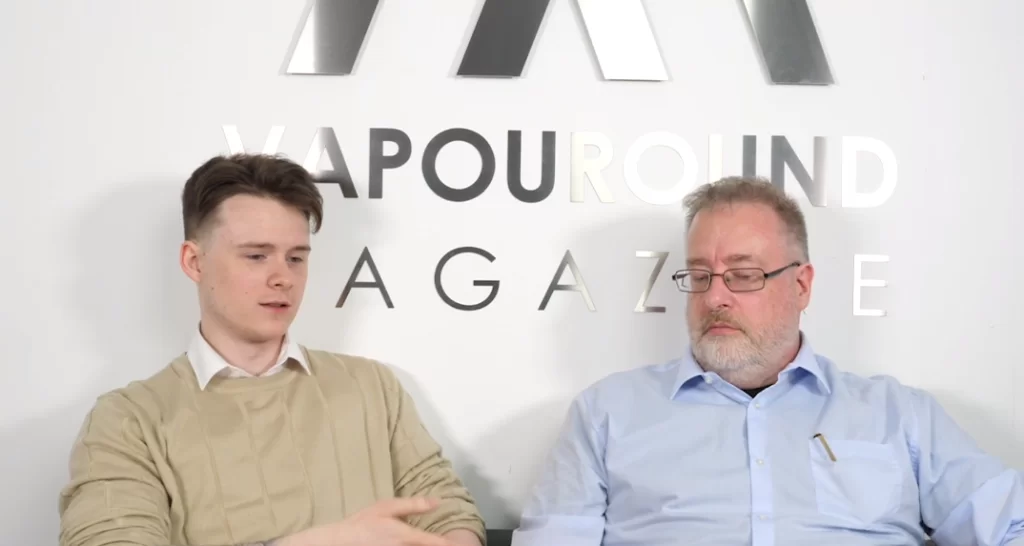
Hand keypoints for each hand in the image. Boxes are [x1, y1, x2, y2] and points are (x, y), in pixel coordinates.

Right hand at [277, 497, 459, 545]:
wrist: (340, 541)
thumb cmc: (363, 522)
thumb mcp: (387, 506)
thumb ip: (414, 505)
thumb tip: (438, 501)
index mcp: (405, 535)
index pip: (435, 543)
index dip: (449, 544)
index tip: (460, 543)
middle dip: (440, 545)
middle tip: (454, 542)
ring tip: (437, 542)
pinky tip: (419, 544)